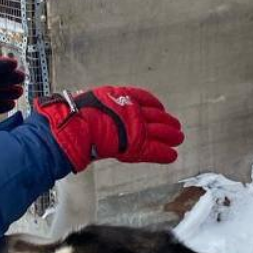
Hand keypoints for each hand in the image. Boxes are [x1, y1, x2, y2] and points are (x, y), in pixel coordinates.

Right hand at [34, 87, 184, 171]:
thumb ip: (96, 107)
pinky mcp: (137, 144)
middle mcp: (132, 109)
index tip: (159, 108)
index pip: (142, 97)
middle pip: (155, 115)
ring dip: (171, 135)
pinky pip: (154, 149)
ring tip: (179, 139)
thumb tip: (83, 107)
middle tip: (176, 127)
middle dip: (166, 121)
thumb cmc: (74, 116)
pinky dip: (164, 154)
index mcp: (120, 96)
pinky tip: (172, 156)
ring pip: (160, 131)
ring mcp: (136, 126)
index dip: (153, 104)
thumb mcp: (88, 102)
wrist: (76, 126)